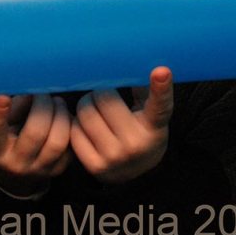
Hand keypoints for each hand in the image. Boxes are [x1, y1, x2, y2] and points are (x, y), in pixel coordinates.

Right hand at [0, 93, 72, 197]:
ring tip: (57, 102)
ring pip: (58, 141)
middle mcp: (16, 164)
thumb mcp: (3, 123)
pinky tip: (64, 117)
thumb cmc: (7, 138)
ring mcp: (38, 170)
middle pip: (35, 133)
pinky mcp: (57, 170)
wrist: (15, 172)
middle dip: (44, 106)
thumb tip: (32, 93)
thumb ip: (14, 107)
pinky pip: (71, 146)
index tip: (2, 97)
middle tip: (44, 93)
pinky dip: (71, 126)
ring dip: (61, 115)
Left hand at [70, 66, 173, 183]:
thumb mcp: (150, 114)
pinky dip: (76, 125)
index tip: (162, 71)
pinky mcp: (94, 166)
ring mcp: (115, 157)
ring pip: (85, 112)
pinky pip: (73, 131)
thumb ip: (144, 89)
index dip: (161, 87)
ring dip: (86, 106)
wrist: (134, 174)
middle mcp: (136, 144)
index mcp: (154, 126)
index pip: (160, 105)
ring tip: (96, 113)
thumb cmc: (140, 131)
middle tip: (104, 99)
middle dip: (100, 93)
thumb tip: (128, 60)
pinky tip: (87, 129)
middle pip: (103, 98)